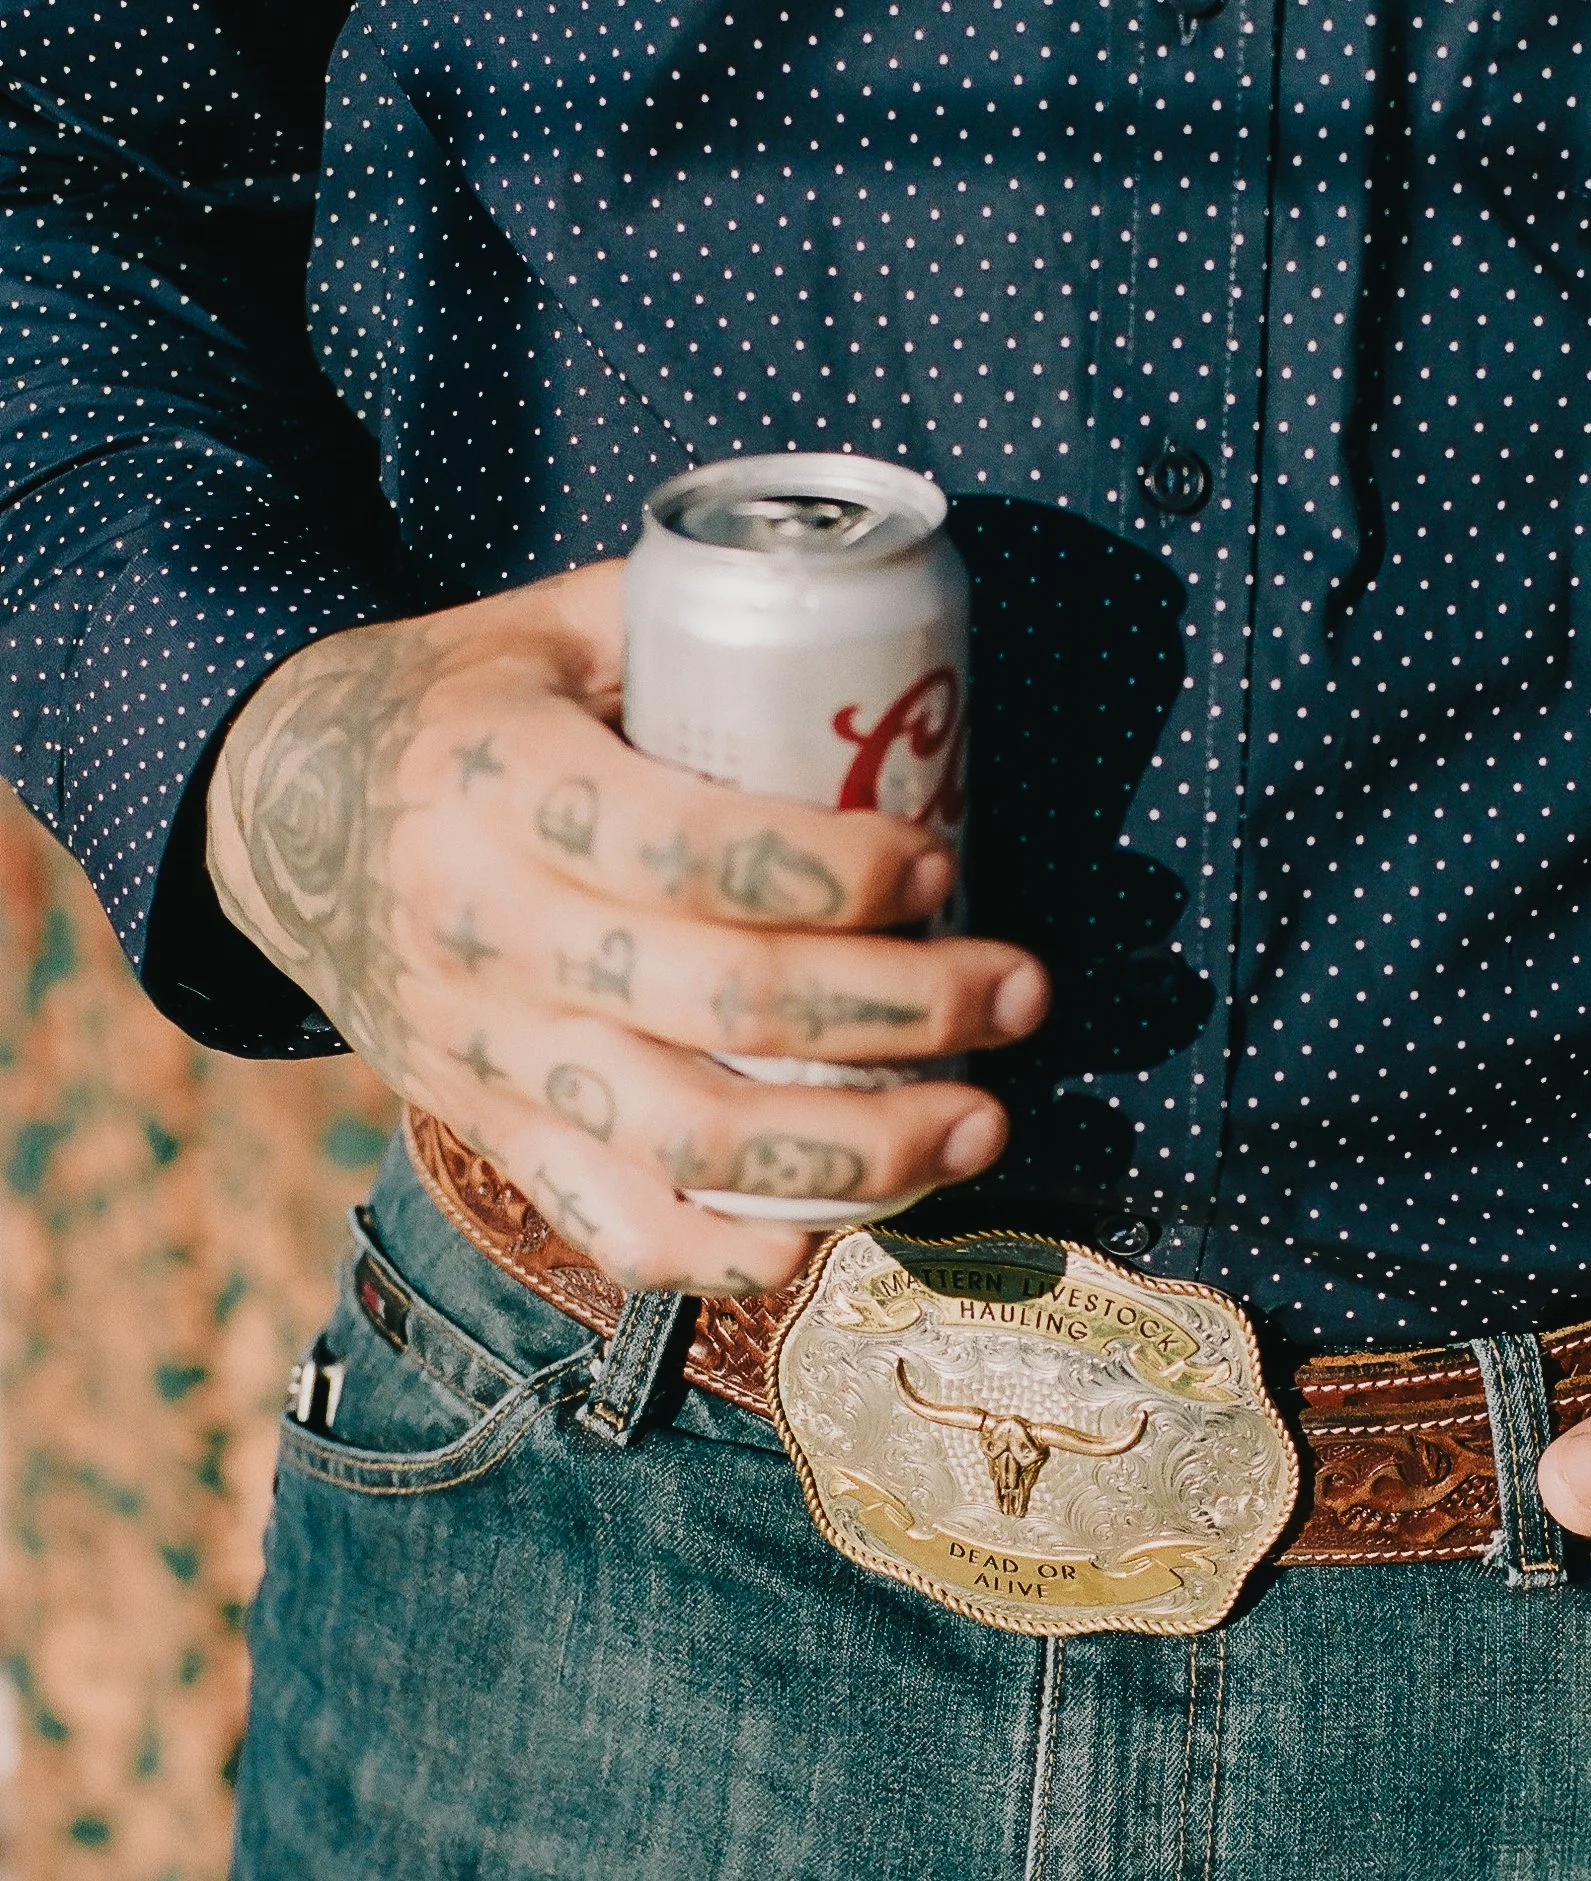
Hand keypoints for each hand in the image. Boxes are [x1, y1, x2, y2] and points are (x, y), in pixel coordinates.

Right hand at [205, 563, 1048, 1295]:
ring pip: (685, 1141)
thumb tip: (892, 653)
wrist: (279, 821)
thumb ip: (695, 635)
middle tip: (1022, 992)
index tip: (941, 862)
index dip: (835, 871)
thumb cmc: (458, 708)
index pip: (691, 853)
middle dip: (903, 1010)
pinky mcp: (491, 1135)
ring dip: (861, 1152)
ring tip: (981, 1124)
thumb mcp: (548, 629)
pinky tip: (833, 1230)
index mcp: (501, 785)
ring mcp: (487, 1053)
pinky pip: (615, 1231)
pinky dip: (732, 1250)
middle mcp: (488, 933)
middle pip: (721, 1006)